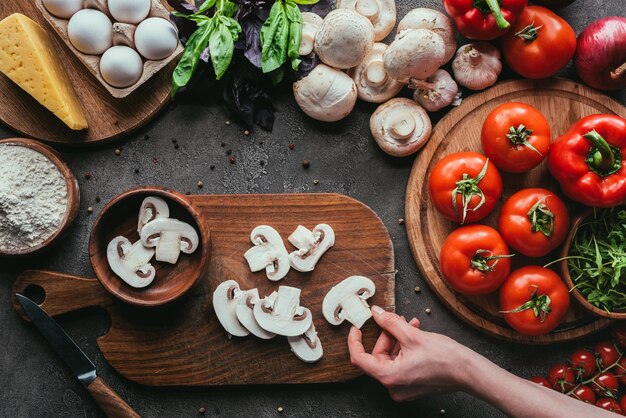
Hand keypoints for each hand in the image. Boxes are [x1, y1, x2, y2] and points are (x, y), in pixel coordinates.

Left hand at [348, 305, 472, 401]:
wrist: (468, 371)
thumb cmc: (445, 358)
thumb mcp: (412, 334)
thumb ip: (390, 322)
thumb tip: (376, 313)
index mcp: (389, 377)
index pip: (360, 359)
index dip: (355, 341)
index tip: (356, 327)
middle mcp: (394, 386)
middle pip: (378, 357)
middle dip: (386, 336)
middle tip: (395, 320)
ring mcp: (403, 388)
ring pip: (390, 358)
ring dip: (397, 339)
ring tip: (410, 324)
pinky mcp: (412, 385)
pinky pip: (400, 363)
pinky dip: (404, 348)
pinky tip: (415, 333)